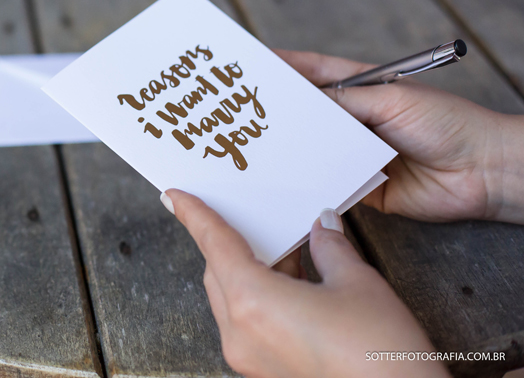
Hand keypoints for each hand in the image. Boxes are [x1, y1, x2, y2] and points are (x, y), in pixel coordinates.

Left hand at [165, 189, 449, 377]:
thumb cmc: (381, 354)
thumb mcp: (358, 284)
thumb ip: (330, 248)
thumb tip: (322, 225)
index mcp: (251, 302)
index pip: (214, 245)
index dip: (194, 215)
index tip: (174, 195)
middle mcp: (239, 333)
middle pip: (219, 272)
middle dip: (234, 242)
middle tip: (259, 216)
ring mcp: (249, 358)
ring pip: (232, 298)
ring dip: (252, 270)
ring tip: (290, 249)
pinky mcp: (264, 372)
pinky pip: (248, 322)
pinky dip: (262, 297)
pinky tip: (296, 283)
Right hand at [276, 50, 523, 224]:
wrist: (484, 171)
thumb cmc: (446, 122)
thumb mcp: (391, 100)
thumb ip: (344, 101)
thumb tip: (301, 104)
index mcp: (362, 89)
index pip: (314, 73)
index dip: (283, 68)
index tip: (252, 66)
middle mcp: (354, 120)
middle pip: (307, 114)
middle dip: (278, 112)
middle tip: (242, 112)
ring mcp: (355, 154)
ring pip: (313, 149)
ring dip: (290, 149)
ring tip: (256, 147)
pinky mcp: (361, 186)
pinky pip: (327, 182)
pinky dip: (310, 182)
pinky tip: (286, 180)